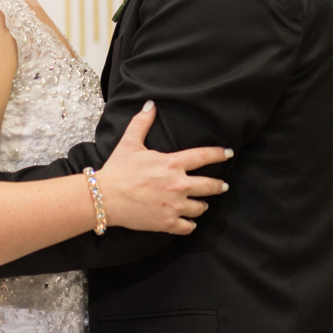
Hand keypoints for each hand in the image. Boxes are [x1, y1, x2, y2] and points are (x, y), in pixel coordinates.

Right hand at [95, 101, 231, 234]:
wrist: (104, 198)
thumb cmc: (117, 169)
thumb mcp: (130, 143)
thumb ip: (142, 123)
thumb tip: (150, 104)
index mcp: (172, 164)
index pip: (204, 156)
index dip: (219, 154)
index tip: (229, 153)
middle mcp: (178, 185)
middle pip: (210, 186)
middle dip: (219, 186)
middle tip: (223, 186)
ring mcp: (174, 206)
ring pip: (201, 208)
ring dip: (202, 205)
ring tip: (201, 204)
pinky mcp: (167, 223)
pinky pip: (188, 227)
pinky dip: (190, 224)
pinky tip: (188, 221)